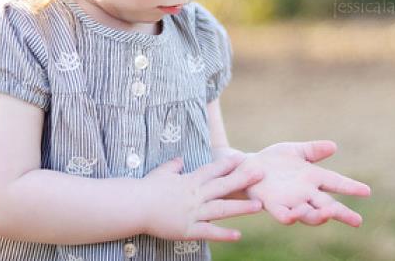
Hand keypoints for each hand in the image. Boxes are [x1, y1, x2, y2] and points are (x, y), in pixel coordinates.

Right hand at [140, 154, 263, 241]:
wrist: (134, 205)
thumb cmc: (145, 189)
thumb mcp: (161, 173)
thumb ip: (173, 166)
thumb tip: (180, 159)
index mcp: (189, 181)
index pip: (212, 170)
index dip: (227, 164)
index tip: (242, 158)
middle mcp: (195, 195)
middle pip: (223, 186)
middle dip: (242, 180)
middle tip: (261, 174)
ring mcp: (193, 212)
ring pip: (221, 209)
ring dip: (241, 207)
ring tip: (259, 206)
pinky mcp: (188, 229)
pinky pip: (209, 232)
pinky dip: (224, 234)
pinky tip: (238, 236)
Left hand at [239, 140, 370, 226]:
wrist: (247, 168)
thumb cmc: (272, 161)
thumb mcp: (294, 151)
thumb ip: (312, 150)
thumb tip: (333, 146)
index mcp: (312, 178)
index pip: (336, 183)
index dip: (351, 187)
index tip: (367, 191)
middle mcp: (304, 193)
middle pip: (327, 206)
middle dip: (342, 214)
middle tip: (356, 220)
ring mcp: (290, 201)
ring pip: (308, 214)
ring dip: (317, 215)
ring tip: (326, 213)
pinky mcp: (272, 205)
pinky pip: (282, 215)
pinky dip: (289, 217)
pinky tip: (293, 216)